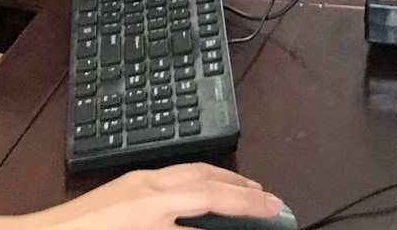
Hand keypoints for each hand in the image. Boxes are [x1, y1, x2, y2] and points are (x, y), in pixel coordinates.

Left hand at [31, 163, 282, 228]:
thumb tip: (209, 228)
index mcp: (152, 202)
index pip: (214, 196)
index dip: (250, 203)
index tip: (277, 208)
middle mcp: (146, 185)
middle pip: (205, 175)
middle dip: (241, 187)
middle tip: (269, 200)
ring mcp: (131, 183)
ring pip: (187, 173)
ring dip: (219, 182)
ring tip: (241, 196)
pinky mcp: (119, 189)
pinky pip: (169, 179)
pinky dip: (194, 185)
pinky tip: (196, 202)